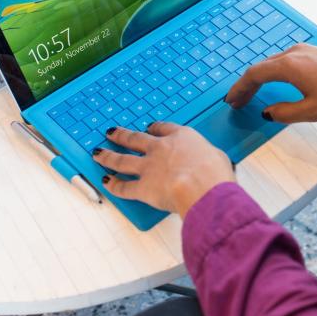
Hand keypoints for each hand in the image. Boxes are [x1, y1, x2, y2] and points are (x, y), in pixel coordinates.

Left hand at [93, 123, 234, 217]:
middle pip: (135, 139)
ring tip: (98, 153)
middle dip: (121, 135)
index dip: (154, 128)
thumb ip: (207, 157)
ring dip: (108, 156)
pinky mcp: (143, 187)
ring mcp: (149, 167)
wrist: (202, 187)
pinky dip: (114, 185)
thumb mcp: (218, 157)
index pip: (163, 128)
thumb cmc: (215, 173)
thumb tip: (210, 162)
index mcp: (181, 138)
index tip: (149, 128)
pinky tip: (107, 182)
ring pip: (122, 160)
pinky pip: (124, 187)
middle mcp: (161, 149)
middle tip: (112, 132)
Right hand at [225, 43, 316, 122]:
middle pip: (261, 67)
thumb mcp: (312, 111)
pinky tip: (277, 83)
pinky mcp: (315, 53)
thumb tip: (268, 113)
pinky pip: (285, 61)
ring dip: (260, 78)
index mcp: (289, 66)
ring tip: (253, 94)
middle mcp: (294, 53)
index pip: (253, 75)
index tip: (231, 101)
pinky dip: (274, 72)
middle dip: (247, 85)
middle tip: (238, 101)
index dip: (239, 89)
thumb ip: (285, 113)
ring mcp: (305, 50)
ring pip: (273, 63)